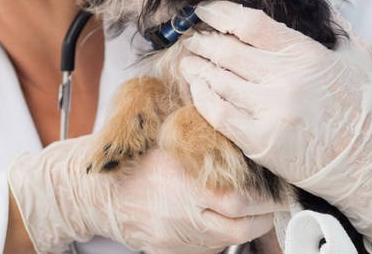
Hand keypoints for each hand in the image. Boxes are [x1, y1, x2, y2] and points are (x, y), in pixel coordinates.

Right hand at [8, 136, 282, 253]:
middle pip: (240, 227)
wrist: (96, 193)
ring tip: (251, 212)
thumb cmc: (132, 162)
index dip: (265, 196)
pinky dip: (219, 238)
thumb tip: (239, 129)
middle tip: (273, 203)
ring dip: (245, 228)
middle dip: (264, 217)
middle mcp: (182, 214)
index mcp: (184, 181)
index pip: (239, 198)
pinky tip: (219, 222)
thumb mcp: (167, 139)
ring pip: (226, 242)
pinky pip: (206, 250)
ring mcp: (176, 238)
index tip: (275, 187)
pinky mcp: (169, 252)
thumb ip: (201, 138)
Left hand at [179, 0, 371, 253]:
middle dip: (202, 40)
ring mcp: (270, 112)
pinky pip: (218, 114)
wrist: (370, 162)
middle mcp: (284, 81)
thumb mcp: (356, 53)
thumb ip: (330, 16)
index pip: (249, 24)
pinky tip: (197, 89)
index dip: (220, 12)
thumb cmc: (365, 105)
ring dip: (196, 67)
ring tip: (187, 61)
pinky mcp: (260, 142)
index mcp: (305, 54)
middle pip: (225, 51)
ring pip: (217, 81)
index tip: (205, 10)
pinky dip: (202, 98)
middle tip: (191, 37)